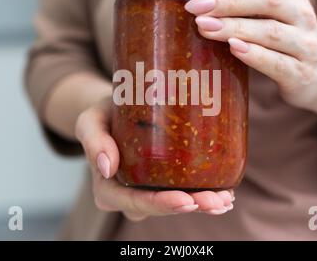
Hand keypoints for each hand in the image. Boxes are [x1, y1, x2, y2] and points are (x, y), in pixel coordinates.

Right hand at [74, 98, 234, 220]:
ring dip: (203, 204)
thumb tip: (107, 167)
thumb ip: (93, 140)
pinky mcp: (164, 181)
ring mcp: (149, 190)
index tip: (186, 200)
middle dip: (191, 206)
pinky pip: (185, 192)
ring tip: (226, 199)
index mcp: (108, 189)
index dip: (160, 205)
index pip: (133, 202)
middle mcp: (129, 195)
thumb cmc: (103, 116)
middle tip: (216, 201)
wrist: (115, 109)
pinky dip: (206, 194)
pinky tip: (226, 194)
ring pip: (176, 203)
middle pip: (160, 207)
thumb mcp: (90, 121)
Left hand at [186, 0, 316, 110]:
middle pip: (266, 0)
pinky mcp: (301, 74)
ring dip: (234, 27)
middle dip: (228, 0)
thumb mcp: (274, 14)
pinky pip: (276, 62)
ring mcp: (304, 45)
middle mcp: (302, 14)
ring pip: (269, 31)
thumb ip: (247, 3)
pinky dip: (254, 54)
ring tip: (204, 26)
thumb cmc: (287, 40)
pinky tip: (232, 48)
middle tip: (196, 6)